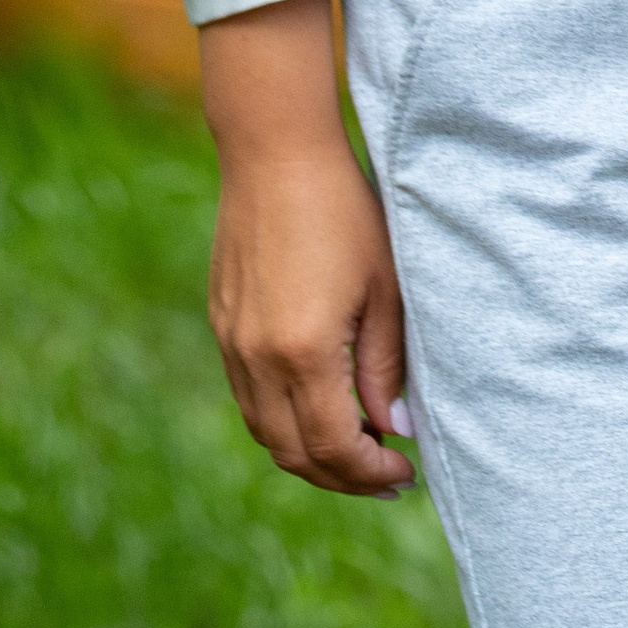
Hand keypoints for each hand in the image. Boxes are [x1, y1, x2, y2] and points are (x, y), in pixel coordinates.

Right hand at [201, 0, 414, 498]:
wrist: (275, 151)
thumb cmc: (344, 209)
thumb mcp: (384, 286)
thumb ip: (385, 365)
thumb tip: (392, 428)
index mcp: (303, 352)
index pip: (335, 447)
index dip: (371, 474)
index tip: (405, 474)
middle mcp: (258, 358)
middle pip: (295, 454)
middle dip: (343, 477)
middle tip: (385, 475)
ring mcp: (232, 343)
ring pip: (266, 432)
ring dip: (309, 455)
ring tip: (355, 449)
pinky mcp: (222, 324)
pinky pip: (248, 397)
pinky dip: (282, 421)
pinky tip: (316, 407)